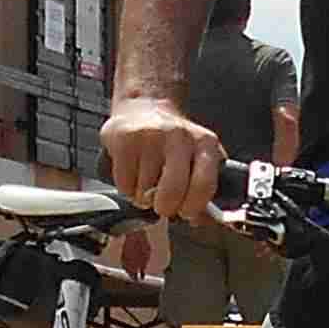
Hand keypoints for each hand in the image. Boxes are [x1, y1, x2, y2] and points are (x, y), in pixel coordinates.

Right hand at [101, 94, 224, 222]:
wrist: (146, 107)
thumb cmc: (175, 141)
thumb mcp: (199, 157)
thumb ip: (204, 188)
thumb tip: (200, 220)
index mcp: (204, 143)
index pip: (204, 185)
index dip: (193, 207)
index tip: (187, 212)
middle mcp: (178, 137)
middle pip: (171, 193)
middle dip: (165, 208)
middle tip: (163, 203)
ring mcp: (149, 137)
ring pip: (144, 192)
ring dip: (143, 196)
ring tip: (147, 179)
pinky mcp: (123, 140)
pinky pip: (124, 185)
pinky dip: (127, 188)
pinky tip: (134, 173)